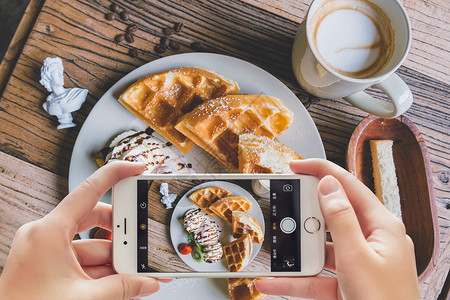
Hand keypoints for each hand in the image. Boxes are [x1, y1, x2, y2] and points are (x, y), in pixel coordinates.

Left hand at [0, 162, 159, 299]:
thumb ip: (122, 288)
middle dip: (120, 233)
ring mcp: (45, 251)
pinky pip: (81, 259)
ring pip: (90, 244)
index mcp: (48, 232)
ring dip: (113, 259)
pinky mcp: (47, 266)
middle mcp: (45, 236)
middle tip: (141, 240)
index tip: (136, 168)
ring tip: (134, 273)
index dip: (116, 174)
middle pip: (93, 219)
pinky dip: (100, 269)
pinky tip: (119, 281)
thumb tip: (147, 282)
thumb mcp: (84, 298)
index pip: (88, 190)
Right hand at [255, 159, 419, 299]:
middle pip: (332, 217)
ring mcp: (360, 262)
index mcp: (381, 226)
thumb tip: (328, 184)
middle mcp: (372, 240)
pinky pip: (319, 275)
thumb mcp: (357, 258)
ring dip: (298, 253)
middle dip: (306, 216)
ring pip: (322, 248)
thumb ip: (341, 219)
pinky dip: (298, 279)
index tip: (297, 166)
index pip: (349, 186)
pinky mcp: (349, 282)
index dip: (321, 170)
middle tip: (285, 210)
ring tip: (278, 250)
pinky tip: (276, 280)